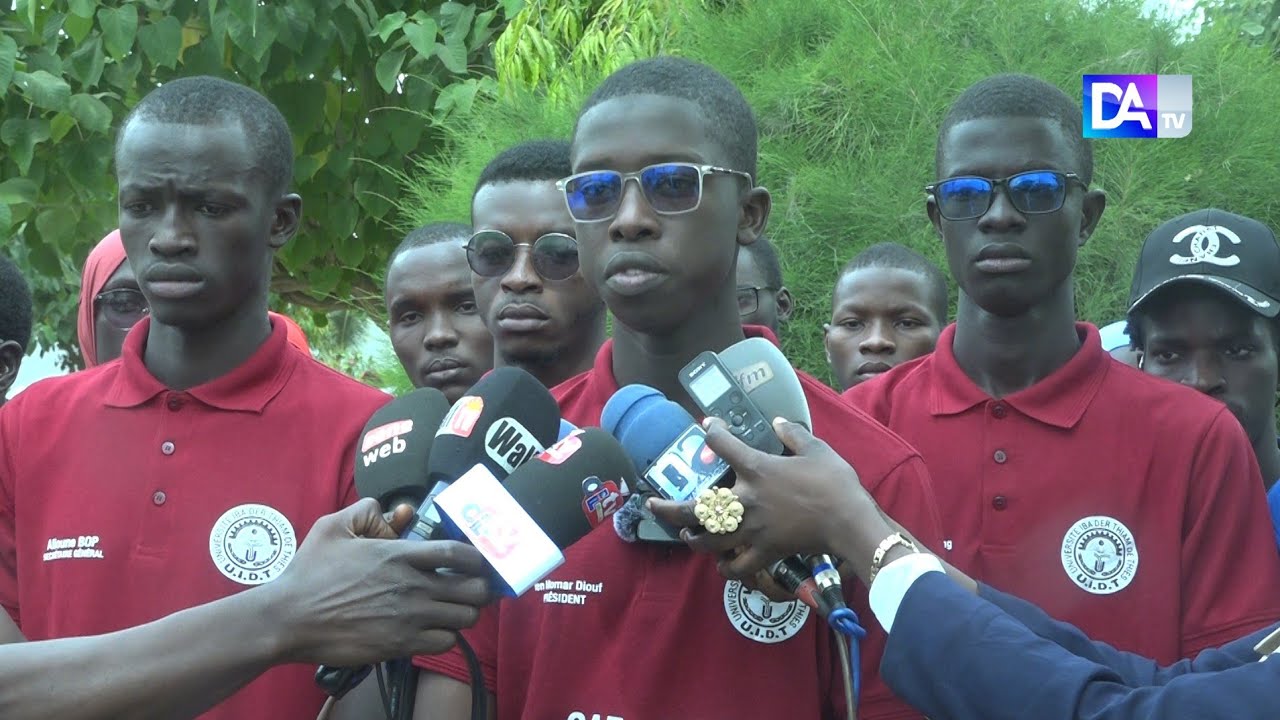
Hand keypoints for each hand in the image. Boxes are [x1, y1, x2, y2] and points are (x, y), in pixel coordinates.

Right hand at [267, 498, 492, 665]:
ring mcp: (408, 618)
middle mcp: (411, 586)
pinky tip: (434, 630)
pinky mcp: (400, 645)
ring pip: (464, 618)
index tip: (478, 561)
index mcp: (398, 554)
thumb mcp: (333, 528)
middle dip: (479, 588)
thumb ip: (367, 512)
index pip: (459, 553)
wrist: (288, 618)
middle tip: (471, 588)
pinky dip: (446, 636)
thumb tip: (396, 511)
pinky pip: (445, 642)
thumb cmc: (309, 572)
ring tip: (454, 610)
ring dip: (464, 613)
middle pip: (473, 589)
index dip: (478, 558)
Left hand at [649, 418, 884, 582]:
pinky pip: (738, 566)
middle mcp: (745, 500)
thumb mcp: (816, 449)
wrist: (848, 519)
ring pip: (709, 540)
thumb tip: (778, 422)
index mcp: (756, 469)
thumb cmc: (834, 482)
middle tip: (651, 504)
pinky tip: (720, 566)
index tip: (708, 429)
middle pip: (696, 507)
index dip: (712, 433)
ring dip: (692, 537)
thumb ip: (792, 434)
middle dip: (668, 507)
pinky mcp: (764, 552)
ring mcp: (752, 529)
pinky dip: (726, 568)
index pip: (722, 445)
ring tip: (685, 533)